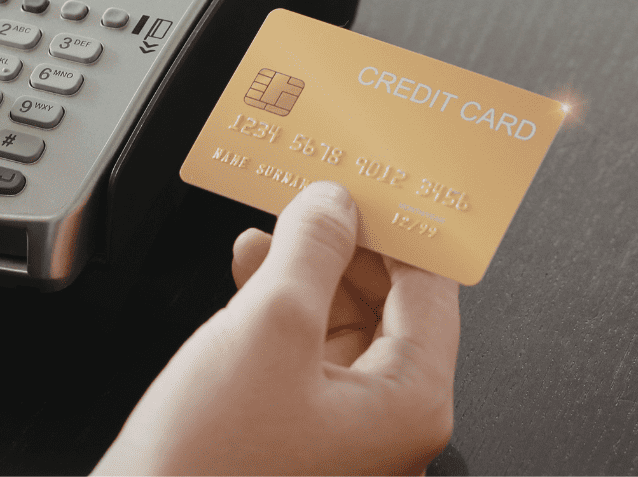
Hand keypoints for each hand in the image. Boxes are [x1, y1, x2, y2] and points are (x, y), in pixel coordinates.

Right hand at [95, 181, 460, 475]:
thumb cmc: (207, 466)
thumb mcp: (268, 327)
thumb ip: (311, 250)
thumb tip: (334, 205)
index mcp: (409, 405)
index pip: (430, 290)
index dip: (399, 230)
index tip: (372, 188)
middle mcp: (388, 426)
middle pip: (387, 305)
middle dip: (345, 246)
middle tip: (318, 199)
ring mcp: (343, 434)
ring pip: (342, 324)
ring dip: (307, 271)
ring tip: (273, 230)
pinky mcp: (298, 433)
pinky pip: (307, 353)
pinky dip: (282, 307)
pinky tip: (251, 274)